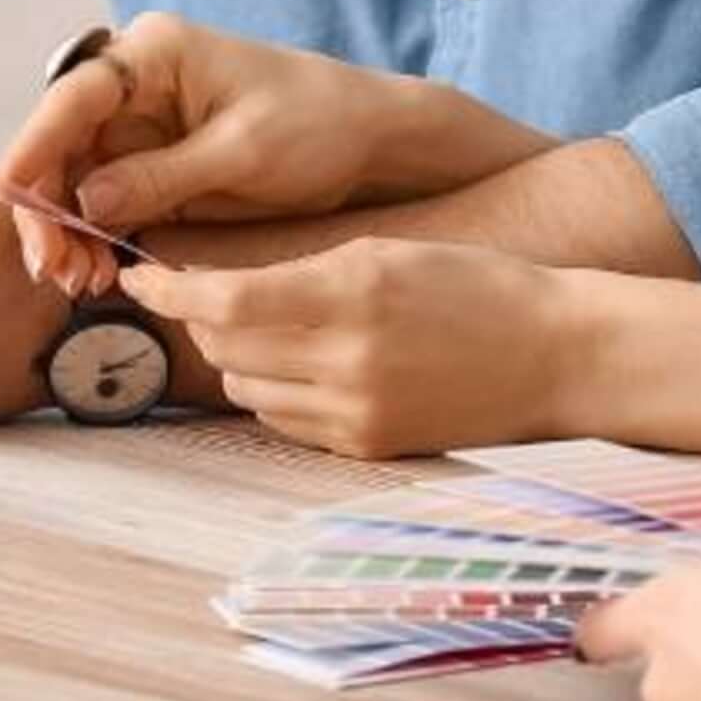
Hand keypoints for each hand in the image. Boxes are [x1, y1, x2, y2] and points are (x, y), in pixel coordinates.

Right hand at [0, 15, 450, 297]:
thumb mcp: (244, 151)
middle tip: (53, 270)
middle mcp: (135, 84)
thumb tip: (85, 200)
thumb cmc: (321, 124)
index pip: (74, 98)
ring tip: (80, 284)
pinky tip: (99, 276)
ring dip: (68, 235)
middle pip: (62, 146)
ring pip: (75, 184)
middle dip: (48, 210)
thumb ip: (163, 175)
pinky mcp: (155, 169)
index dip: (33, 147)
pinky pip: (105, 206)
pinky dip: (96, 241)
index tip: (6, 197)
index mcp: (156, 52)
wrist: (374, 143)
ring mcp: (141, 129)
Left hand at [114, 240, 560, 460]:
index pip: (225, 300)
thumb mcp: (391, 252)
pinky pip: (285, 422)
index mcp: (353, 295)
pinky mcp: (367, 448)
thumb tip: (216, 291)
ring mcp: (356, 414)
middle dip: (202, 317)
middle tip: (202, 289)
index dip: (171, 289)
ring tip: (271, 328)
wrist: (558, 356)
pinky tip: (308, 366)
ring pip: (247, 388)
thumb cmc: (479, 287)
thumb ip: (305, 271)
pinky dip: (278, 391)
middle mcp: (347, 361)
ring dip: (240, 357)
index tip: (143, 274)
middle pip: (225, 347)